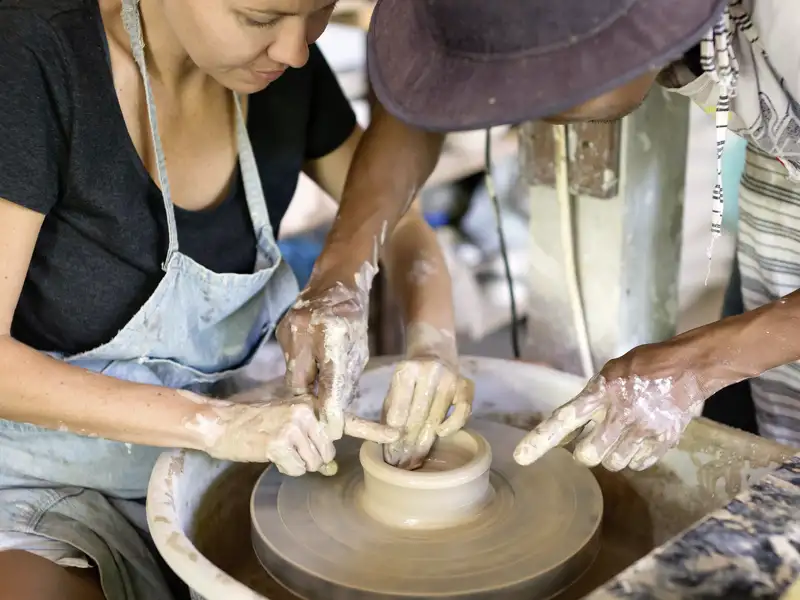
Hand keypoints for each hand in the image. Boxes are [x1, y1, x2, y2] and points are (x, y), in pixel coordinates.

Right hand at [186, 394, 398, 475]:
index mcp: (312, 406)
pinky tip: (269, 452)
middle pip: (326, 452)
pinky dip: (284, 467)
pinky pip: (296, 469)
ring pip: (313, 463)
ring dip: (296, 462)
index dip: (374, 430)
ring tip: (276, 445)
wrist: (223, 424)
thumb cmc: (257, 426)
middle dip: (308, 455)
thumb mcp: (289, 428)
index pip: (347, 420)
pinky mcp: (280, 442)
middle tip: (285, 443)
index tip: (397, 434)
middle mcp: (307, 413)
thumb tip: (331, 465)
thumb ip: (314, 442)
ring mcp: (294, 426)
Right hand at [277, 265, 378, 440]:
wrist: (335, 282)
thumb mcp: (358, 351)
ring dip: (306, 384)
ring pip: (292, 374)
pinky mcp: (280, 331)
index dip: (330, 409)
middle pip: (301, 384)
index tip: (334, 430)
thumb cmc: (353, 319)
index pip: (329, 382)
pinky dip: (301, 369)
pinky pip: (289, 362)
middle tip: (322, 413)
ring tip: (319, 385)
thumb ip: (346, 381)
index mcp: (333, 334)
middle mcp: (306, 331)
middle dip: (310, 402)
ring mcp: (289, 330)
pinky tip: (310, 364)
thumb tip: (336, 415)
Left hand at [382, 323, 473, 469]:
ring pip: (436, 417)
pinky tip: (440, 436)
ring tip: (414, 462)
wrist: (434, 351)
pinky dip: (452, 426)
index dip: (394, 435)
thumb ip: (390, 411)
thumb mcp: (394, 387)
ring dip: (425, 443)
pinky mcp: (466, 384)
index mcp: (406, 370)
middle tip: (401, 465)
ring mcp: (450, 378)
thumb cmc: (409, 377)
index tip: (389, 456)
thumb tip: (384, 442)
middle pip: (417, 417)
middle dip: (408, 445)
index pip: (399, 409)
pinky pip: (462, 411)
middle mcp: (429, 372)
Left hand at [513, 340, 712, 471]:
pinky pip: (638, 464)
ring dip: (613, 455)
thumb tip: (572, 427)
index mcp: (600, 391)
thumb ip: (593, 399)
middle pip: (587, 455)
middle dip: (586, 451)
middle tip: (595, 439)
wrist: (690, 365)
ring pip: (613, 464)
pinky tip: (640, 438)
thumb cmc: (645, 365)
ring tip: (624, 434)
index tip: (520, 458)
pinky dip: (635, 457)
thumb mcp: (612, 372)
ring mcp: (642, 430)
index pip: (562, 419)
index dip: (540, 440)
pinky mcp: (663, 441)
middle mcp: (618, 413)